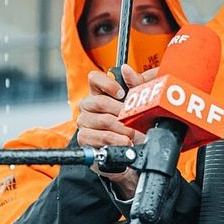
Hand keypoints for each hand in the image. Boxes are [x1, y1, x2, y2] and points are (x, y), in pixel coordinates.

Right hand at [77, 64, 156, 198]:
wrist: (132, 154)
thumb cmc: (133, 127)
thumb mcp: (138, 103)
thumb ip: (135, 85)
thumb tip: (127, 69)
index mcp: (100, 93)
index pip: (94, 78)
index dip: (107, 83)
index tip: (122, 93)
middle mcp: (88, 107)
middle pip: (99, 101)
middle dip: (121, 112)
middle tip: (133, 120)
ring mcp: (85, 123)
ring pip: (102, 121)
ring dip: (122, 129)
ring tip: (133, 136)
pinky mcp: (84, 140)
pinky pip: (98, 138)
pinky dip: (115, 141)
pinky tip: (124, 144)